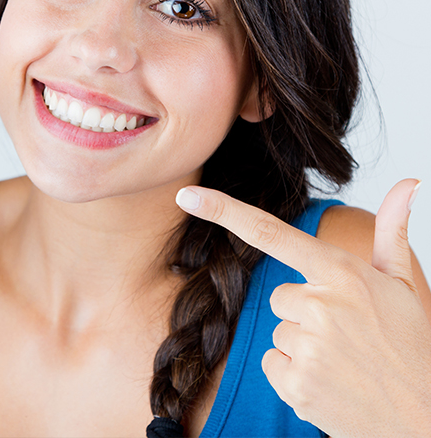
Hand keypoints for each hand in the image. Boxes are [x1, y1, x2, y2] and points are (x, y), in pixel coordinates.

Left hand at [176, 180, 430, 437]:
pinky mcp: (296, 384)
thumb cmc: (410, 346)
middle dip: (304, 312)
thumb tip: (407, 181)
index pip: (270, 233)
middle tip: (345, 335)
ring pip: (275, 331)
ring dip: (301, 345)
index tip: (187, 196)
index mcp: (342, 273)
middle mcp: (321, 305)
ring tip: (342, 361)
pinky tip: (329, 382)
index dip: (223, 211)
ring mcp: (307, 347)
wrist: (425, 420)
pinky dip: (293, 375)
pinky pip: (271, 363)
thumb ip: (392, 230)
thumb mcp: (402, 284)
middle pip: (278, 296)